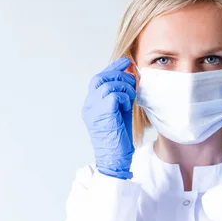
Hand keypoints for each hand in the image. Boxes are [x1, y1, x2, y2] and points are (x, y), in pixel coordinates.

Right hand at [81, 57, 135, 179]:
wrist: (114, 158)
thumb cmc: (118, 138)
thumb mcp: (119, 112)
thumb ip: (121, 96)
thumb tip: (129, 77)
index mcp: (90, 105)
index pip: (99, 79)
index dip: (112, 68)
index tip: (125, 62)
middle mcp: (88, 105)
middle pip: (101, 78)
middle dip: (119, 75)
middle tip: (132, 81)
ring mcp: (93, 109)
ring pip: (109, 85)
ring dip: (125, 89)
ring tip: (130, 100)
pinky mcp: (102, 113)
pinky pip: (114, 95)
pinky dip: (125, 98)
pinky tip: (128, 107)